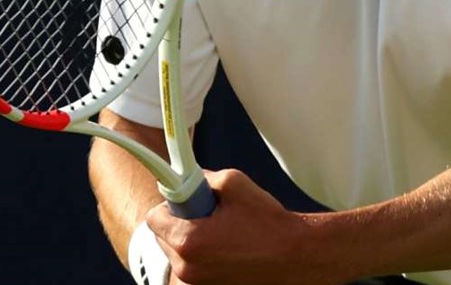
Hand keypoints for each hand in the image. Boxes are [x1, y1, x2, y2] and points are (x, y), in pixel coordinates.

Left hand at [141, 169, 342, 284]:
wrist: (297, 257)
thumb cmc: (269, 223)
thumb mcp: (234, 183)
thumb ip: (203, 177)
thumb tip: (189, 178)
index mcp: (187, 241)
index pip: (153, 218)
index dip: (169, 205)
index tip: (187, 203)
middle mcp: (187, 268)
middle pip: (163, 239)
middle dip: (180, 225)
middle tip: (208, 218)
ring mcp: (198, 284)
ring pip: (178, 256)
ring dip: (191, 244)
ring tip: (222, 236)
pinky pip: (194, 270)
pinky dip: (203, 260)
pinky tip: (227, 252)